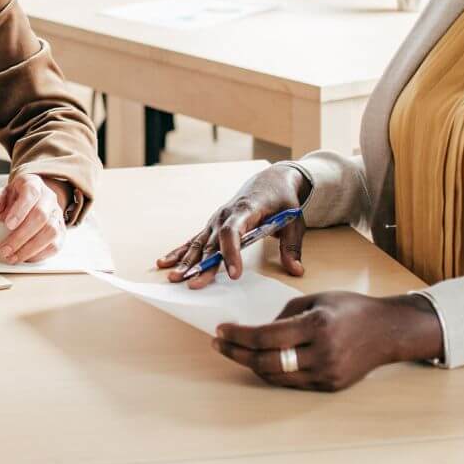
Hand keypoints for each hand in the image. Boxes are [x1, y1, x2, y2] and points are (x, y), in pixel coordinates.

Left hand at [0, 173, 67, 262]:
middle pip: (41, 216)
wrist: (32, 199)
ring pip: (51, 232)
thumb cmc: (16, 198)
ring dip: (30, 248)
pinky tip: (25, 258)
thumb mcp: (1, 196)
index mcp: (33, 185)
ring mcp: (57, 215)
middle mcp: (49, 199)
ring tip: (13, 257)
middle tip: (5, 249)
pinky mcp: (61, 231)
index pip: (30, 194)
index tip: (8, 225)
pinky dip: (40, 254)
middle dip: (21, 236)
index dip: (20, 210)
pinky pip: (55, 245)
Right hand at [156, 163, 308, 287]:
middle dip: (202, 265)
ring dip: (186, 261)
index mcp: (246, 209)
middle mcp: (226, 214)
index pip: (233, 232)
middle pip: (212, 243)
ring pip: (199, 243)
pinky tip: (166, 262)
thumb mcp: (294, 221)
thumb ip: (292, 247)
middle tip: (193, 284)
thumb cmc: (283, 200)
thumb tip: (297, 270)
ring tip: (174, 277)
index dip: (231, 253)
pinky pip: (194, 240)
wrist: (270, 180)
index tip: (233, 274)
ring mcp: (216, 220)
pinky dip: (180, 251)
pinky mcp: (212, 225)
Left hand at [212, 290, 442, 391]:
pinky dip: (273, 372)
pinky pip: (292, 382)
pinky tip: (260, 361)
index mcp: (317, 326)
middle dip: (237, 353)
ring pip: (276, 377)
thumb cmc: (351, 309)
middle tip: (219, 344)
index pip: (266, 337)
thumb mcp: (316, 299)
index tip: (220, 331)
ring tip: (235, 351)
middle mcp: (322, 354)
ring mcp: (327, 374)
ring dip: (251, 365)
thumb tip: (257, 330)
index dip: (238, 336)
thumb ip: (284, 315)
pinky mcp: (330, 386)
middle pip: (266, 362)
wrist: (388, 331)